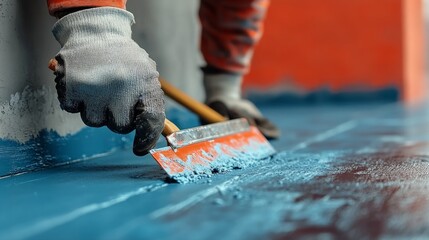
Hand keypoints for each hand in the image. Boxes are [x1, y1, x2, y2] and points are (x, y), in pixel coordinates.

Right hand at [50, 7, 164, 154]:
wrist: (96, 32)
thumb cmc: (125, 61)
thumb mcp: (147, 76)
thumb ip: (153, 106)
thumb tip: (168, 136)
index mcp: (145, 83)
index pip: (152, 121)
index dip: (147, 138)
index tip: (140, 148)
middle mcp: (121, 88)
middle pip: (120, 126)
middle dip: (118, 116)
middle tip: (115, 94)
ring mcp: (94, 89)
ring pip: (94, 121)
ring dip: (96, 108)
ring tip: (99, 85)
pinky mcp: (70, 88)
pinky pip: (73, 109)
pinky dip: (76, 99)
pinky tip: (83, 82)